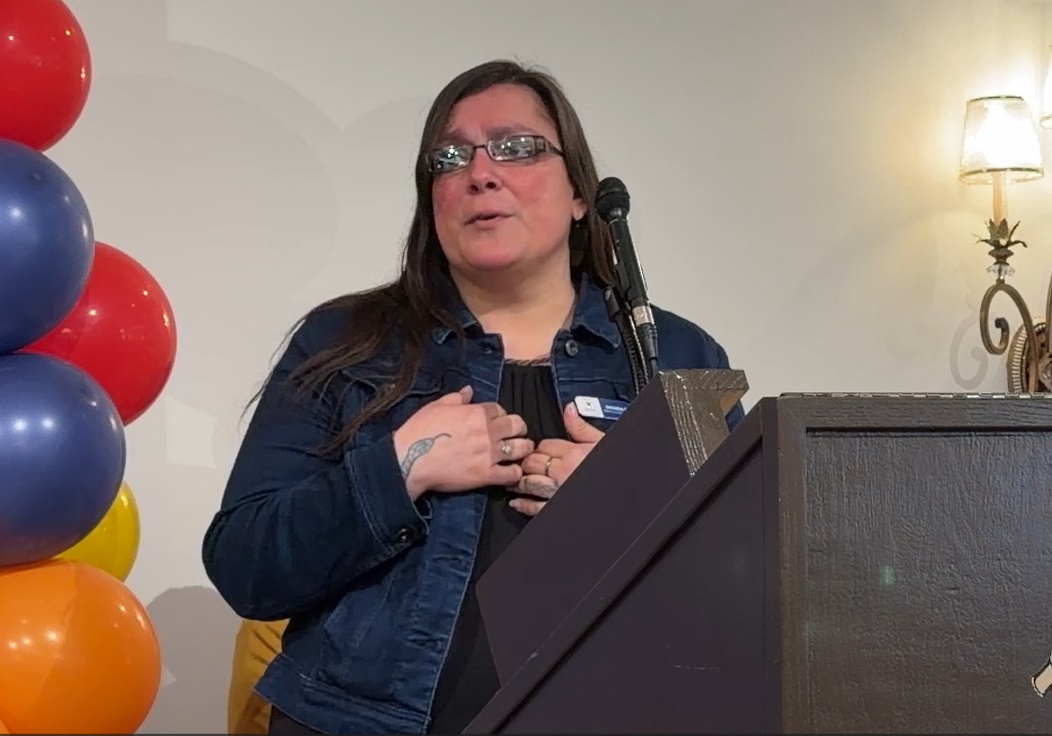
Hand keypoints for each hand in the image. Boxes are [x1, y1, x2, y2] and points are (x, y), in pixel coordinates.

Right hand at [393, 385, 531, 498]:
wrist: (409, 460)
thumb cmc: (418, 431)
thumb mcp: (436, 406)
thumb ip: (456, 398)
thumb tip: (468, 390)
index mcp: (476, 412)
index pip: (499, 409)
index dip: (499, 414)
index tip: (496, 421)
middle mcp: (487, 431)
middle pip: (517, 425)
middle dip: (518, 428)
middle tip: (515, 434)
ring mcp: (488, 453)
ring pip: (521, 447)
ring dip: (523, 448)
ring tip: (519, 452)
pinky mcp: (486, 475)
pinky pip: (512, 473)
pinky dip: (515, 472)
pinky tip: (510, 471)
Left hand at [511, 402, 603, 516]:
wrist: (626, 489)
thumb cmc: (613, 463)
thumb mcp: (601, 442)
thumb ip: (581, 427)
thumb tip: (569, 409)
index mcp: (573, 453)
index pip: (545, 445)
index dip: (539, 447)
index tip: (537, 450)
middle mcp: (563, 471)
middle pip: (533, 462)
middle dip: (525, 461)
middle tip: (519, 462)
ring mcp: (558, 490)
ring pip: (530, 482)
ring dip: (518, 481)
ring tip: (511, 480)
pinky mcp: (556, 506)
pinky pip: (536, 506)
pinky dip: (524, 504)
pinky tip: (516, 502)